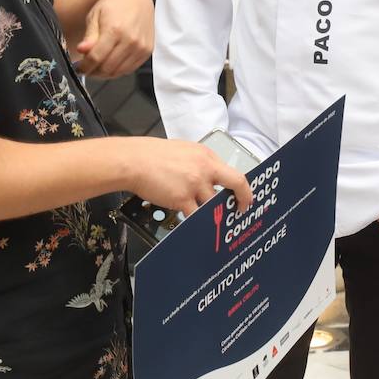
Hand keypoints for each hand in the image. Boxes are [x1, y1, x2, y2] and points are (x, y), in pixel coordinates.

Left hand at [76, 0, 153, 78]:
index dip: (84, 66)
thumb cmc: (114, 4)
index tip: (79, 68)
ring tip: (97, 66)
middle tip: (86, 68)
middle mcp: (131, 40)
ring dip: (104, 73)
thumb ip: (89, 36)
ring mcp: (141, 47)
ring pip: (118, 72)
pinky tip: (110, 62)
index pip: (96, 57)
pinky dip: (118, 70)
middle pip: (107, 68)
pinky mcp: (147, 51)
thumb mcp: (95, 16)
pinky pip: (129, 69)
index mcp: (115, 29)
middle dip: (93, 71)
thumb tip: (82, 51)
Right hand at [129, 137, 252, 215]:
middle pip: (235, 184)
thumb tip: (209, 177)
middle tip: (241, 210)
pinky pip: (196, 216)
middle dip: (243, 199)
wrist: (134, 161)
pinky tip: (196, 227)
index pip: (233, 172)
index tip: (244, 197)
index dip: (242, 187)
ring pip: (213, 204)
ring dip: (211, 214)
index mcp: (207, 156)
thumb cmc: (153, 155)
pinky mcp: (183, 198)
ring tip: (210, 221)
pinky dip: (196, 223)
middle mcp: (205, 168)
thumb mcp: (184, 151)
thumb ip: (200, 163)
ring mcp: (195, 184)